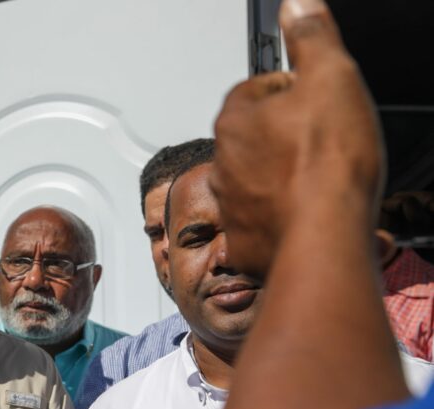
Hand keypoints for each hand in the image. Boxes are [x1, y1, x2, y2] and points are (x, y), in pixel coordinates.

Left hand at [210, 0, 383, 277]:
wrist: (323, 236)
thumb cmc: (326, 165)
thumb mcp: (331, 77)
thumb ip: (311, 37)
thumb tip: (296, 6)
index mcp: (235, 119)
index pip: (259, 88)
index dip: (296, 90)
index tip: (319, 100)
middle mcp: (222, 162)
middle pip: (257, 135)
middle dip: (287, 135)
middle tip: (324, 143)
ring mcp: (231, 204)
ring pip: (256, 178)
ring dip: (283, 176)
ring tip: (318, 179)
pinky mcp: (244, 240)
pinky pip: (261, 220)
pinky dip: (281, 215)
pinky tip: (307, 211)